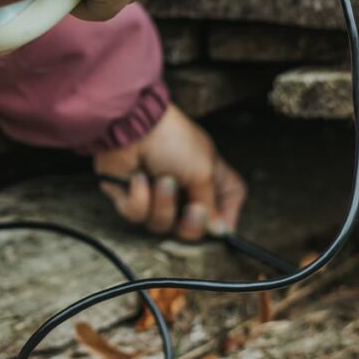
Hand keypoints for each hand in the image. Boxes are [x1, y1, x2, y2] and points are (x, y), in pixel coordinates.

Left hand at [94, 103, 247, 242]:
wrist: (131, 128)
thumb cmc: (172, 140)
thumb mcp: (202, 172)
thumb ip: (211, 205)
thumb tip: (219, 230)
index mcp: (208, 176)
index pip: (228, 202)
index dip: (226, 219)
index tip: (221, 230)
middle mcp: (185, 188)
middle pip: (193, 228)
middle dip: (191, 224)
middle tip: (191, 209)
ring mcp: (156, 194)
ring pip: (162, 224)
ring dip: (163, 204)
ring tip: (159, 180)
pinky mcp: (130, 196)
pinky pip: (137, 215)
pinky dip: (139, 197)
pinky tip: (137, 179)